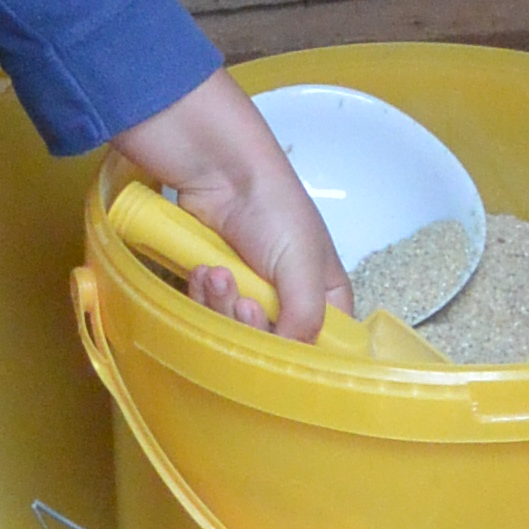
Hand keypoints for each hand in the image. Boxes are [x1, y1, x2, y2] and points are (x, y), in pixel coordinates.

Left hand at [116, 66, 350, 341]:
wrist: (219, 171)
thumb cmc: (275, 210)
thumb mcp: (304, 265)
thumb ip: (305, 317)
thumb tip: (289, 358)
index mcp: (326, 297)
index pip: (323, 349)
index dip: (298, 354)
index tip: (278, 343)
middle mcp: (291, 301)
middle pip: (271, 346)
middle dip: (248, 326)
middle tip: (242, 301)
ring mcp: (251, 294)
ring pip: (233, 332)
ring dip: (219, 306)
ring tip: (215, 272)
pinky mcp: (217, 286)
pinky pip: (206, 312)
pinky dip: (202, 295)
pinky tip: (202, 269)